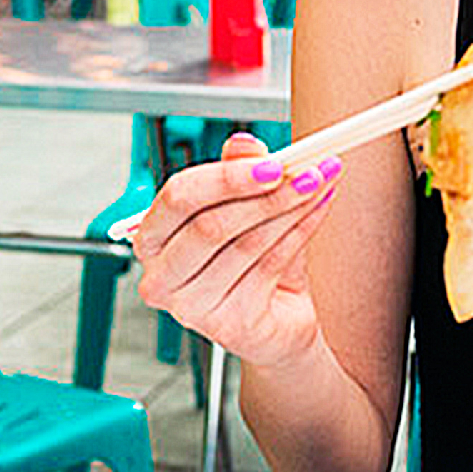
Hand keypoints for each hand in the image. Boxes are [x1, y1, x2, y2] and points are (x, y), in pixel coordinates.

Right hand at [133, 133, 341, 370]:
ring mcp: (193, 308)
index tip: (271, 162)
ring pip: (247, 244)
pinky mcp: (230, 326)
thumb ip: (238, 174)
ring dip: (291, 208)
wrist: (279, 322)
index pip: (176, 200)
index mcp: (153, 240)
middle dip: (264, 194)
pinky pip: (271, 267)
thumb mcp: (244, 209)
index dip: (225, 178)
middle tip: (305, 170)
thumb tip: (244, 145)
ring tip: (320, 183)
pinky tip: (319, 209)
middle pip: (209, 226)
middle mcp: (163, 277)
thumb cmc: (251, 264)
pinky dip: (302, 232)